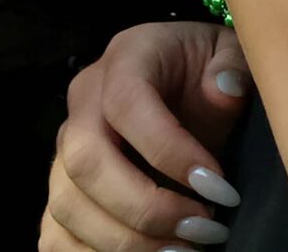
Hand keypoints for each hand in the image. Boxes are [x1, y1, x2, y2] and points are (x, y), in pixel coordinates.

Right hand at [41, 22, 251, 251]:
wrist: (181, 86)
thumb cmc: (203, 73)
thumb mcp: (226, 55)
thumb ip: (232, 66)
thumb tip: (226, 88)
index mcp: (124, 59)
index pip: (125, 102)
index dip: (168, 151)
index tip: (219, 189)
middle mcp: (83, 101)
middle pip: (85, 160)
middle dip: (145, 209)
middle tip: (204, 230)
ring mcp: (65, 148)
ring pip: (67, 204)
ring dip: (127, 242)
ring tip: (184, 250)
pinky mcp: (63, 188)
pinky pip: (55, 234)